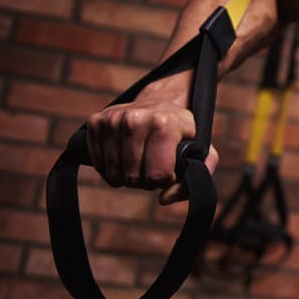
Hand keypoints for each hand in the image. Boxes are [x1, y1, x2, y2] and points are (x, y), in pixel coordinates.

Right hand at [85, 99, 218, 205]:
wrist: (162, 100)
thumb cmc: (182, 132)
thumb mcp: (202, 150)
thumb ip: (195, 178)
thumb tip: (164, 198)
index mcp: (164, 123)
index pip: (156, 174)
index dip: (165, 180)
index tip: (170, 170)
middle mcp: (136, 118)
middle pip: (134, 177)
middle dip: (145, 180)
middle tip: (153, 167)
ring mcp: (113, 119)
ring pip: (114, 173)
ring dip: (127, 176)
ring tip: (140, 162)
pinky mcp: (96, 122)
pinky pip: (98, 164)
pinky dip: (110, 169)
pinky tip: (124, 158)